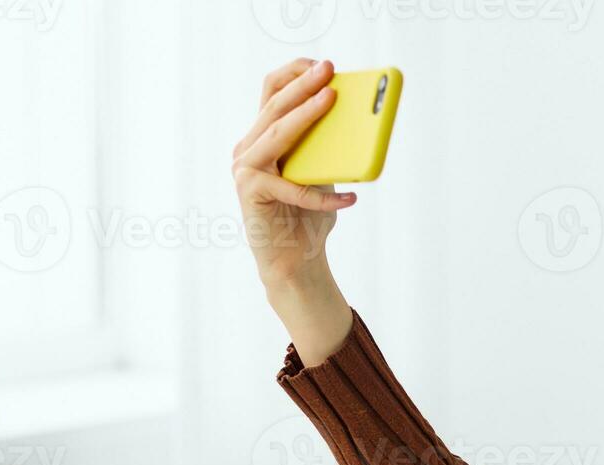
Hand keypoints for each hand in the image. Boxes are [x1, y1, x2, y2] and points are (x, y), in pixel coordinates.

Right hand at [232, 57, 355, 287]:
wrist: (295, 263)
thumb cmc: (309, 219)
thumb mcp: (321, 175)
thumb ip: (325, 149)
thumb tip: (358, 121)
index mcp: (263, 139)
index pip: (271, 93)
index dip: (293, 74)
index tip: (321, 63)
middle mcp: (248, 149)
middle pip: (274, 107)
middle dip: (303, 85)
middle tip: (329, 69)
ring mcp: (245, 169)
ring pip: (278, 133)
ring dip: (306, 114)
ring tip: (332, 99)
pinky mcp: (250, 193)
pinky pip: (292, 188)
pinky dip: (324, 197)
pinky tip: (350, 198)